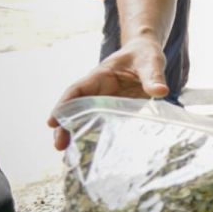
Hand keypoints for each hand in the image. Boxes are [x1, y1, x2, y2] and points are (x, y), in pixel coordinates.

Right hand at [46, 36, 168, 149]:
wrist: (148, 53)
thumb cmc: (144, 54)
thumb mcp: (151, 61)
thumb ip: (154, 76)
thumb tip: (160, 91)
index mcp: (101, 76)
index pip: (77, 90)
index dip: (64, 105)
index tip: (52, 121)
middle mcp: (99, 91)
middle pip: (76, 110)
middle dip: (65, 127)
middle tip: (59, 145)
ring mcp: (107, 103)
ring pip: (88, 120)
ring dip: (78, 136)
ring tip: (69, 158)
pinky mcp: (119, 111)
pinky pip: (106, 125)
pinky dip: (99, 138)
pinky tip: (95, 154)